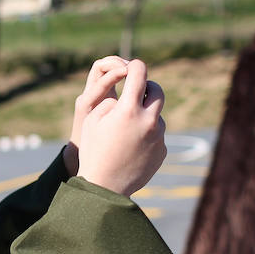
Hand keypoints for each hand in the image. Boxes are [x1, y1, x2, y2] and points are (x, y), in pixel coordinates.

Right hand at [75, 59, 166, 196]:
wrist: (105, 187)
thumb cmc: (93, 151)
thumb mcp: (92, 120)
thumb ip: (110, 101)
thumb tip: (124, 97)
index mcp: (128, 110)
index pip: (140, 73)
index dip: (135, 66)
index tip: (132, 68)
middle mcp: (148, 121)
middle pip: (157, 90)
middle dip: (147, 87)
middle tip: (136, 93)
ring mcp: (158, 136)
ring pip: (158, 115)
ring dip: (147, 115)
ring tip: (128, 130)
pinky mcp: (162, 150)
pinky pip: (158, 135)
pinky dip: (148, 135)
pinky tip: (133, 147)